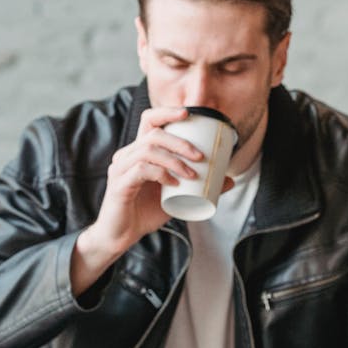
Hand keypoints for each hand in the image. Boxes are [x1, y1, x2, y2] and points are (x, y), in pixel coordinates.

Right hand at [71, 107, 234, 294]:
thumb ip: (199, 186)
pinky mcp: (119, 184)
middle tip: (201, 156)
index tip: (189, 113)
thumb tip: (229, 180)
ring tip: (192, 174)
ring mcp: (120, 168)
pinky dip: (161, 174)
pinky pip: (141, 170)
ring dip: (174, 160)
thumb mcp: (177, 197)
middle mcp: (127, 155)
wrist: (121, 235)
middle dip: (180, 142)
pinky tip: (173, 184)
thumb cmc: (146, 212)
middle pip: (153, 133)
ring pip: (148, 149)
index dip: (167, 112)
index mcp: (139, 152)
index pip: (149, 121)